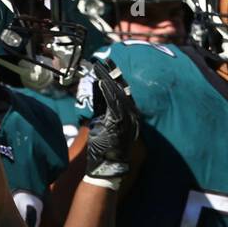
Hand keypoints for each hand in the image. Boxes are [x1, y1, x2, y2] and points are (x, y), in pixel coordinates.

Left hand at [84, 58, 139, 188]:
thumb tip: (98, 89)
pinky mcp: (119, 123)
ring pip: (117, 94)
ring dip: (108, 79)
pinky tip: (102, 82)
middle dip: (112, 73)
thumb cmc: (103, 148)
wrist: (107, 167)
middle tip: (105, 59)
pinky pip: (114, 104)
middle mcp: (129, 115)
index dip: (113, 76)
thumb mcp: (102, 124)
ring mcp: (125, 119)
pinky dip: (108, 93)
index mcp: (126, 114)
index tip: (106, 64)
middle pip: (120, 89)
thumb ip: (102, 107)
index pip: (120, 91)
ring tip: (100, 66)